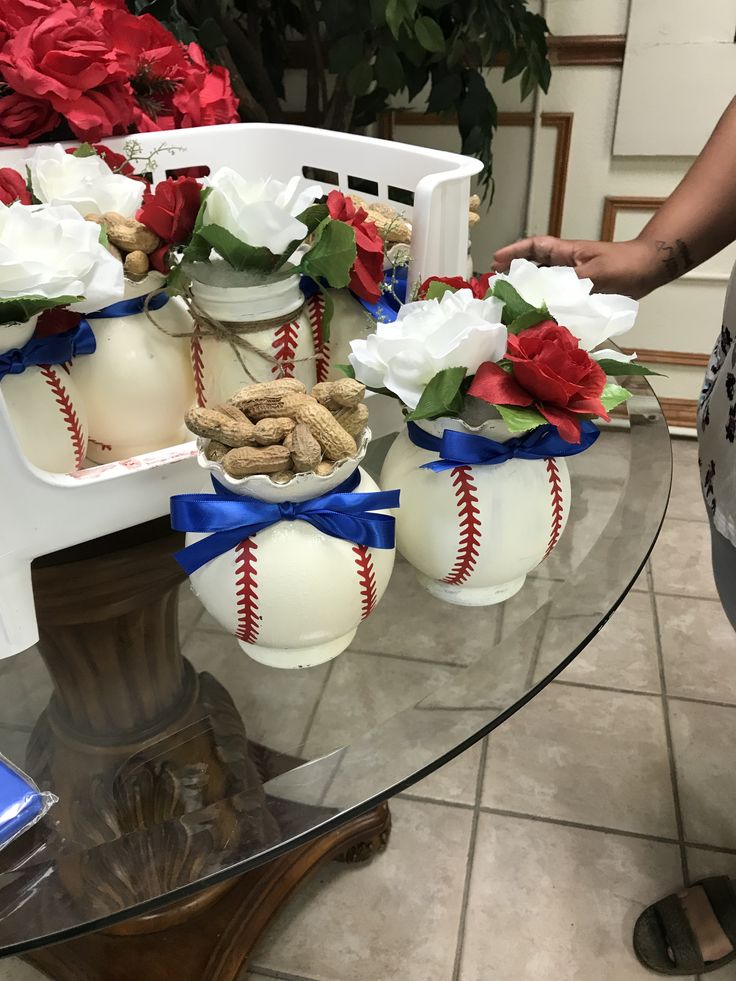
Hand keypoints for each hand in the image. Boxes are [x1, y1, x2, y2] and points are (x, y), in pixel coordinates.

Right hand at [492, 236, 663, 299]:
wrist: (649, 269)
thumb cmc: (624, 266)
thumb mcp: (593, 276)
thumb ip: (569, 290)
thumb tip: (545, 306)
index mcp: (566, 253)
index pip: (534, 248)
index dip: (513, 253)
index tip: (494, 261)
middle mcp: (566, 265)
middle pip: (533, 267)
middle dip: (514, 274)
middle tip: (496, 286)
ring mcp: (573, 279)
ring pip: (544, 283)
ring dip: (528, 291)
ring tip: (510, 304)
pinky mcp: (581, 292)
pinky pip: (558, 297)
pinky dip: (546, 304)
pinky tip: (538, 317)